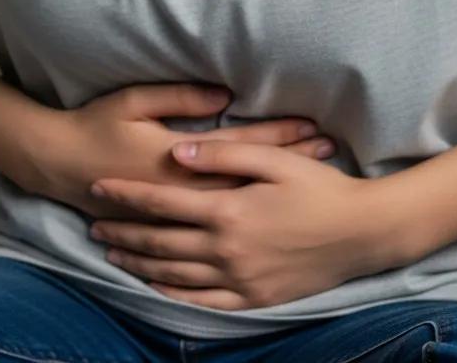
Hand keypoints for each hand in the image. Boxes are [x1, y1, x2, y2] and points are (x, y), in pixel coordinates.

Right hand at [22, 83, 336, 223]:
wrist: (60, 165)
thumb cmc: (97, 126)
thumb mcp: (134, 101)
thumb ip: (179, 97)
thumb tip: (223, 95)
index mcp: (179, 154)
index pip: (242, 145)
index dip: (279, 135)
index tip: (314, 127)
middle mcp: (185, 188)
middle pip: (250, 177)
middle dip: (292, 164)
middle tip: (328, 155)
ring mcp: (178, 212)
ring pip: (239, 204)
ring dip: (277, 192)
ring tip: (313, 186)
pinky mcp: (168, 226)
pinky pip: (215, 228)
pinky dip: (246, 218)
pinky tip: (269, 220)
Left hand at [85, 138, 396, 309]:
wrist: (363, 232)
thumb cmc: (320, 187)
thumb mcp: (272, 159)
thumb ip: (221, 154)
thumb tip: (176, 153)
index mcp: (227, 210)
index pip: (161, 202)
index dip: (126, 195)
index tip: (98, 187)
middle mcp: (226, 250)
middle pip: (159, 242)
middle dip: (122, 232)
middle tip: (93, 225)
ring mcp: (240, 279)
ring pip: (173, 275)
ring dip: (139, 264)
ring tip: (113, 254)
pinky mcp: (255, 299)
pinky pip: (203, 302)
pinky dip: (173, 295)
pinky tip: (156, 287)